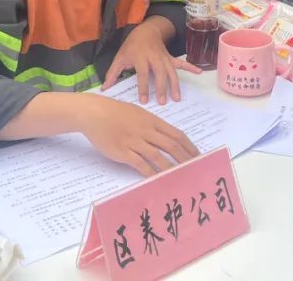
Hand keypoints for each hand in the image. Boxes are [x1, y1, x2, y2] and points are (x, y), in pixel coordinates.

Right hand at [79, 95, 199, 176]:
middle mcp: (146, 130)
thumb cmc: (115, 112)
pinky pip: (140, 164)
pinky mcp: (122, 151)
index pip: (176, 134)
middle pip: (171, 146)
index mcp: (152, 120)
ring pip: (157, 156)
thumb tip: (166, 136)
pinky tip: (157, 180)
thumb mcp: (138, 113)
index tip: (198, 155)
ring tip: (180, 177)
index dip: (189, 146)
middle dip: (185, 159)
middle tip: (195, 169)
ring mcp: (134, 141)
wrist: (94, 112)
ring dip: (170, 168)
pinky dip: (150, 173)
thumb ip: (152, 124)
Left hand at [103, 17, 201, 103]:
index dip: (143, 87)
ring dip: (174, 84)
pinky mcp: (170, 57)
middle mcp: (154, 57)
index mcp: (140, 57)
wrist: (145, 30)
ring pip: (171, 71)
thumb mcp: (120, 57)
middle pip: (159, 73)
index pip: (142, 74)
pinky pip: (181, 63)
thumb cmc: (131, 46)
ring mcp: (164, 57)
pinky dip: (191, 67)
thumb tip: (104, 89)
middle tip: (163, 102)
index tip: (145, 101)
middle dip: (161, 88)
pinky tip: (199, 72)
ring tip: (176, 98)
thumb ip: (113, 73)